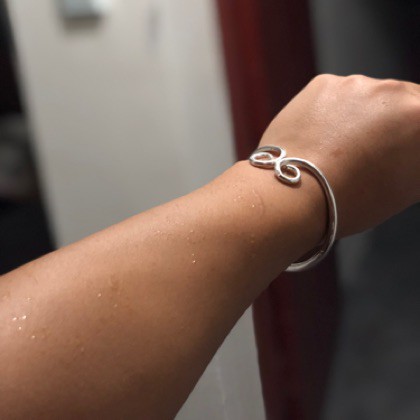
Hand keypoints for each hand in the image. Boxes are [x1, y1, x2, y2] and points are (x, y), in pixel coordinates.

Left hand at [259, 74, 419, 236]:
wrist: (295, 192)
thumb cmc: (350, 199)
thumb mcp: (408, 188)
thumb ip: (416, 159)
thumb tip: (410, 150)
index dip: (412, 137)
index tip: (401, 148)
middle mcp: (393, 91)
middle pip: (401, 102)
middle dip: (391, 124)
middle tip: (372, 152)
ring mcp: (355, 84)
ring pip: (366, 97)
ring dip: (361, 116)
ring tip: (339, 150)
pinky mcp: (323, 84)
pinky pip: (335, 96)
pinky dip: (331, 113)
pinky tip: (320, 139)